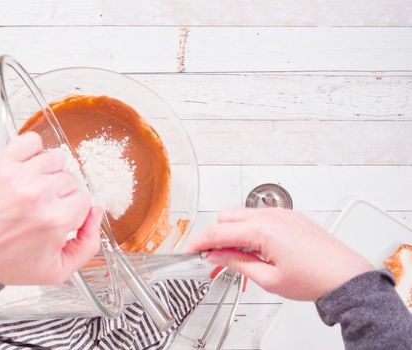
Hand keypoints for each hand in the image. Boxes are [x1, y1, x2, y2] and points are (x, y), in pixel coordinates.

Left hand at [0, 132, 101, 284]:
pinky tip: (27, 169)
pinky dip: (34, 150)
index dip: (73, 211)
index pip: (84, 200)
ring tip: (35, 189)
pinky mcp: (1, 164)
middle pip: (71, 179)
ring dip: (50, 173)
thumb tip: (96, 210)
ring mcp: (19, 176)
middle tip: (42, 209)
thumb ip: (89, 245)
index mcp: (55, 221)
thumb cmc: (8, 264)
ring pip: (56, 158)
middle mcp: (39, 194)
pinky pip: (31, 140)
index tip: (58, 219)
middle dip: (61, 195)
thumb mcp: (58, 271)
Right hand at [189, 208, 372, 300]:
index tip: (191, 250)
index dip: (200, 242)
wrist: (345, 277)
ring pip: (242, 214)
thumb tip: (216, 255)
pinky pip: (259, 215)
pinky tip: (255, 247)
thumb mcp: (268, 279)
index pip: (219, 232)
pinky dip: (249, 228)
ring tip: (237, 255)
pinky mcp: (290, 217)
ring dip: (233, 230)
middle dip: (215, 234)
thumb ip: (237, 263)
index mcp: (262, 230)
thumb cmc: (314, 278)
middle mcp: (270, 216)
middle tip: (213, 255)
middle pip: (226, 217)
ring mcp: (281, 214)